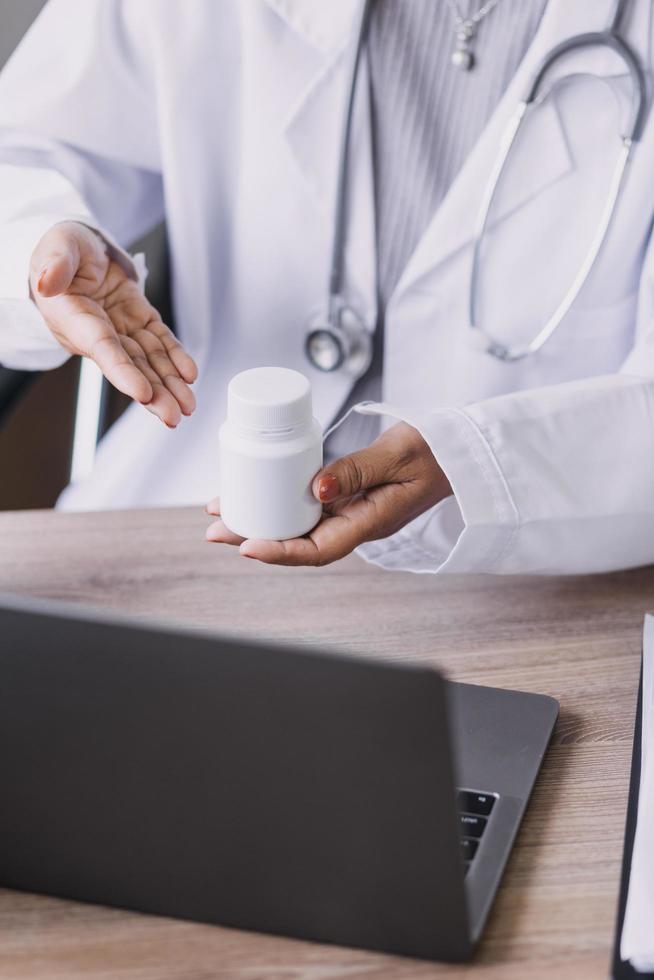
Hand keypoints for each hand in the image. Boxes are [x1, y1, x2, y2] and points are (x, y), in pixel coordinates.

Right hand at [30, 221, 196, 426]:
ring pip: (148, 360)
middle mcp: (98, 330)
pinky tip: (189, 375)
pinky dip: (176, 358)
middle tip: (173, 416)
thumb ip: (55, 264)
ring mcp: (121, 328)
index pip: (102, 348)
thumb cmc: (63, 249)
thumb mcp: (57, 246)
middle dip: (153, 393)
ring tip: (187, 406)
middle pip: (129, 366)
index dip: (122, 371)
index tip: (142, 392)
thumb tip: (47, 281)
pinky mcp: (139, 320)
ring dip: (169, 384)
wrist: (78, 249)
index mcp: (73, 317)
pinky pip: (160, 342)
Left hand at [206, 422, 451, 564]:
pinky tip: (254, 493)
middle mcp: (356, 524)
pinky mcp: (346, 497)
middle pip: (298, 542)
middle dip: (254, 537)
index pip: (319, 550)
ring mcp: (350, 512)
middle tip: (215, 529)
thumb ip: (357, 471)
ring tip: (221, 512)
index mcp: (371, 523)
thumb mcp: (398, 454)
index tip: (246, 546)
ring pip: (298, 524)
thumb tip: (314, 487)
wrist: (456, 448)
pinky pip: (307, 506)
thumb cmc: (434, 451)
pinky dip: (278, 501)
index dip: (280, 553)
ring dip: (259, 520)